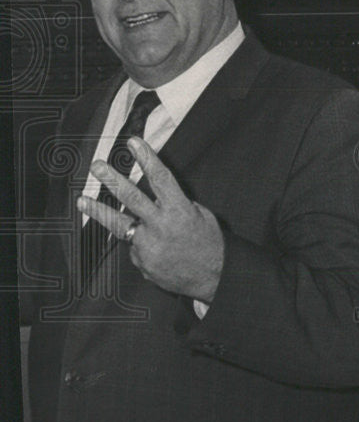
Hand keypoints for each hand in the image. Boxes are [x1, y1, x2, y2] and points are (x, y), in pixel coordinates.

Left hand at [77, 137, 223, 301]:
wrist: (214, 278)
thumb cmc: (210, 245)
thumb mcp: (202, 217)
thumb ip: (178, 206)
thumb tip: (159, 199)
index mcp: (180, 211)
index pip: (160, 178)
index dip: (146, 158)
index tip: (133, 142)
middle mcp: (161, 226)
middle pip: (131, 197)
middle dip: (112, 179)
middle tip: (97, 166)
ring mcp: (148, 246)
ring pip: (119, 224)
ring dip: (99, 210)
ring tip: (82, 200)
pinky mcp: (142, 262)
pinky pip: (136, 247)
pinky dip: (141, 245)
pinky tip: (155, 249)